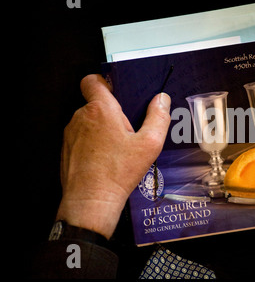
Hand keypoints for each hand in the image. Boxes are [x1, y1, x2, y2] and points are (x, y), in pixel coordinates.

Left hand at [57, 74, 170, 237]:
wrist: (91, 201)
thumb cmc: (118, 172)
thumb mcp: (149, 144)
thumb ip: (158, 117)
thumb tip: (161, 100)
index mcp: (101, 110)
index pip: (93, 80)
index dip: (105, 82)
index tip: (118, 92)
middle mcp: (81, 117)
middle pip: (96, 103)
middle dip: (112, 112)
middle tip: (128, 130)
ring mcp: (71, 134)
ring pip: (89, 121)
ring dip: (102, 129)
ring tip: (118, 148)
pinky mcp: (66, 149)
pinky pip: (81, 137)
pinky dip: (93, 143)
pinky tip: (106, 159)